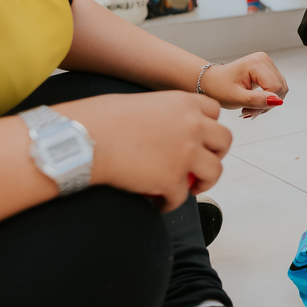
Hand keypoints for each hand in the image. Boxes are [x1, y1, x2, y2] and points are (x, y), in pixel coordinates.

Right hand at [64, 91, 231, 211]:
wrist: (81, 140)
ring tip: (188, 187)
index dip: (208, 127)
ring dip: (204, 181)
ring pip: (214, 171)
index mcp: (184, 103)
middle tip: (200, 164)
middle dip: (216, 154)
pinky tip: (156, 202)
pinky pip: (181, 197)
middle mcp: (192, 125)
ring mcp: (185, 153)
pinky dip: (170, 203)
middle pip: (224, 141)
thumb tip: (167, 130)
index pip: (214, 112)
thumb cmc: (99, 120)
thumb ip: (165, 114)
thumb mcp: (141, 103)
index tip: (199, 138)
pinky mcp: (172, 180)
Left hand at [196, 52, 289, 118]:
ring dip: (267, 102)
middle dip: (266, 103)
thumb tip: (277, 101)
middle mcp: (264, 60)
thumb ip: (257, 100)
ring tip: (250, 105)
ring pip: (280, 89)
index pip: (275, 87)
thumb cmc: (219, 87)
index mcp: (257, 63)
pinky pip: (277, 87)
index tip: (249, 110)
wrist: (211, 81)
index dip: (266, 103)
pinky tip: (254, 100)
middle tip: (248, 109)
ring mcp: (267, 64)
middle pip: (279, 88)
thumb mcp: (236, 97)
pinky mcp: (268, 70)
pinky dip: (267, 98)